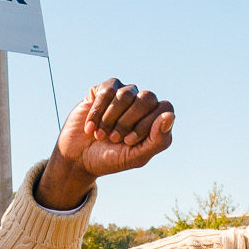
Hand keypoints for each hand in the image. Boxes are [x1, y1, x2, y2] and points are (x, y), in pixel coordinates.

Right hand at [35, 79, 174, 209]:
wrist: (78, 158)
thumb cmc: (110, 158)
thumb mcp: (136, 157)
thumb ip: (158, 140)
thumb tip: (170, 115)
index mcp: (155, 119)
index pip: (165, 108)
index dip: (147, 124)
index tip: (129, 141)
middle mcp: (142, 103)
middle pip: (147, 97)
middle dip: (128, 121)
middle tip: (113, 139)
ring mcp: (123, 94)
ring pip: (126, 93)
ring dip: (111, 118)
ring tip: (100, 135)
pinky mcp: (104, 89)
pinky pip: (107, 90)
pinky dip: (97, 111)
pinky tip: (90, 127)